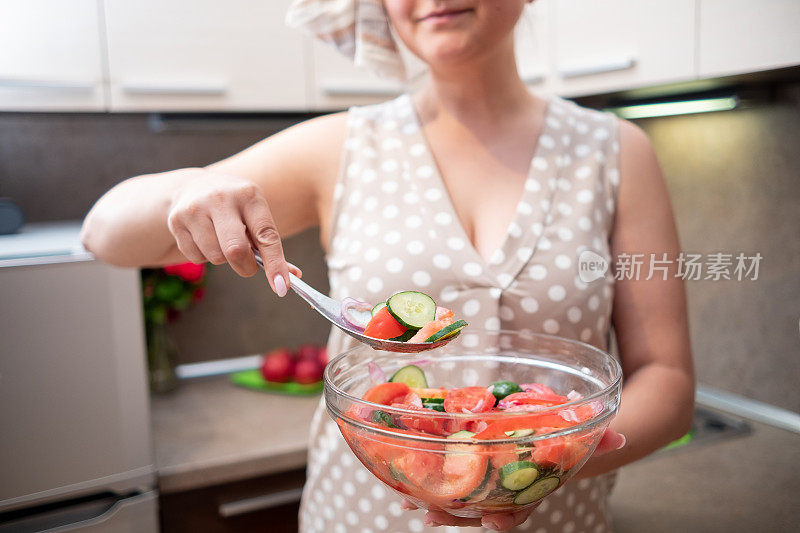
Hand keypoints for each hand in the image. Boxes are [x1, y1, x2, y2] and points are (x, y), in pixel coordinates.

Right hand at [166, 171, 297, 295]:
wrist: (193, 186)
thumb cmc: (235, 208)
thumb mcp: (255, 215)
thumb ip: (270, 245)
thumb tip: (292, 277)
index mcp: (249, 195)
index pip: (266, 235)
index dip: (275, 264)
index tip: (281, 287)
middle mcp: (221, 198)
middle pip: (235, 250)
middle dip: (245, 267)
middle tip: (248, 267)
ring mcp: (195, 208)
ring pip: (216, 257)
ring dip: (223, 259)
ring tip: (221, 240)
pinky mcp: (176, 220)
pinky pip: (196, 258)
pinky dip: (203, 256)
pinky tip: (203, 238)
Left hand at [404, 429, 625, 530]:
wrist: (556, 439)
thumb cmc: (566, 442)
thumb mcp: (584, 440)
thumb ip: (599, 439)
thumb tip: (618, 435)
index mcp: (530, 488)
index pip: (519, 510)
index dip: (505, 519)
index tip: (494, 523)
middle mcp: (506, 490)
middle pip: (479, 510)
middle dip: (456, 515)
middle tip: (433, 515)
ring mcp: (486, 481)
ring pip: (459, 499)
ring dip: (435, 500)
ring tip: (411, 500)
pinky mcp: (470, 466)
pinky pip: (447, 479)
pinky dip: (427, 482)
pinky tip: (406, 482)